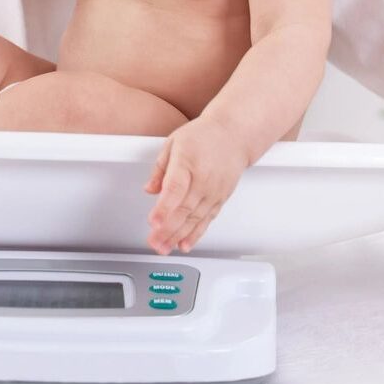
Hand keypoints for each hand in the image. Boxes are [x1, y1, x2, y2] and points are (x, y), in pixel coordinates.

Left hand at [143, 116, 248, 254]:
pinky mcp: (220, 199)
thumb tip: (149, 189)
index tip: (153, 222)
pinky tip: (184, 244)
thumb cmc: (203, 136)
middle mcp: (203, 180)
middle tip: (153, 242)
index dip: (164, 208)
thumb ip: (160, 168)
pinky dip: (195, 234)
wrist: (234, 135)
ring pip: (195, 219)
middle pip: (184, 209)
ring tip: (164, 248)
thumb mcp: (174, 142)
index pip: (175, 189)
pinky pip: (207, 220)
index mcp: (188, 162)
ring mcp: (213, 191)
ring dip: (178, 236)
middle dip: (167, 229)